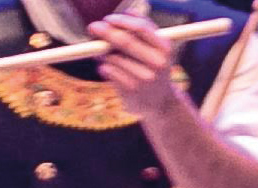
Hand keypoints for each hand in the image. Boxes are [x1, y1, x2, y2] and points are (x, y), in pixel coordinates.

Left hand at [92, 8, 187, 125]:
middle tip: (93, 27)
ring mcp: (144, 78)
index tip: (108, 19)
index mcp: (164, 48)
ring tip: (101, 54)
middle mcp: (157, 63)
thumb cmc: (152, 68)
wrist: (160, 103)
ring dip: (102, 52)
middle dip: (107, 32)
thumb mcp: (155, 49)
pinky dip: (103, 66)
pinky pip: (109, 71)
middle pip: (126, 41)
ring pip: (114, 57)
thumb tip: (126, 13)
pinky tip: (106, 68)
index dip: (122, 21)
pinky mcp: (131, 91)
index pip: (141, 28)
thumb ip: (143, 30)